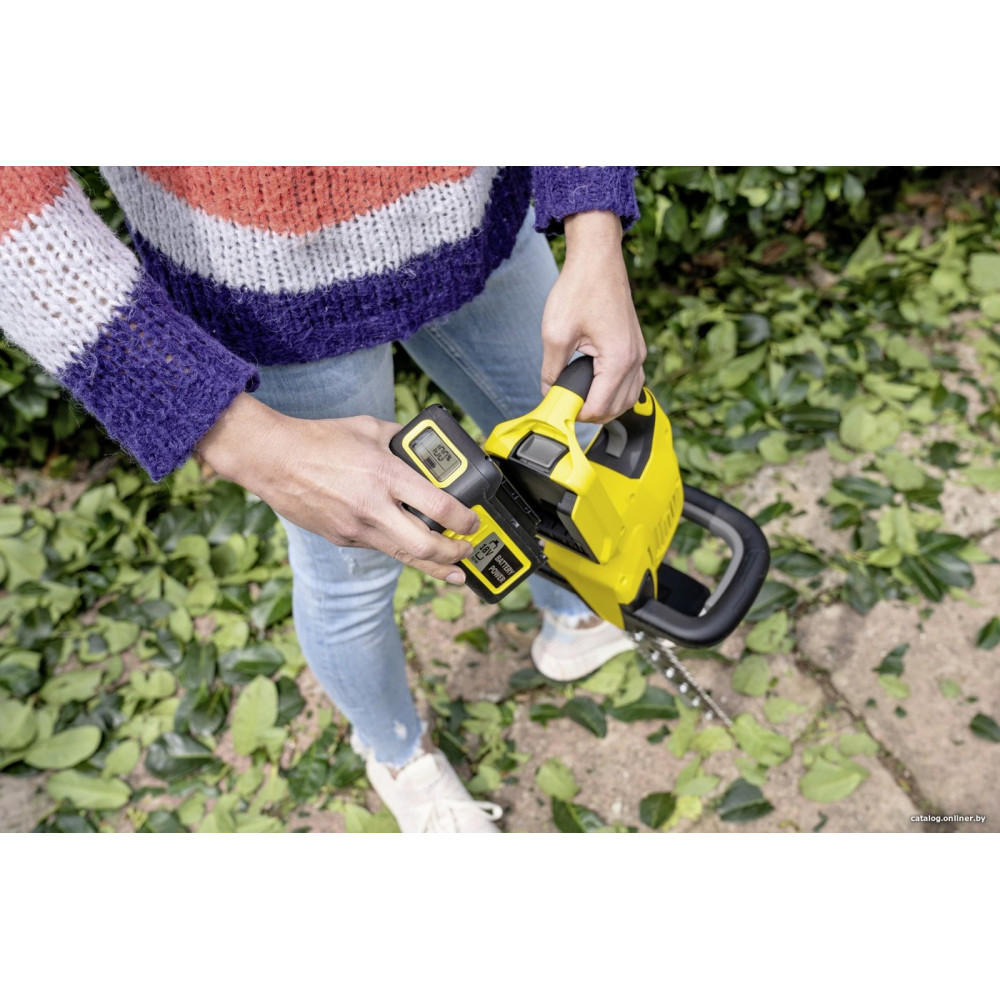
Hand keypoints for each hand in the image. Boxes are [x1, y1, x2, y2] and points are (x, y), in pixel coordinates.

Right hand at [196, 394, 479, 582]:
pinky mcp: (342, 538)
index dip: (464, 521)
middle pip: (425, 547)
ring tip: (453, 571)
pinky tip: (409, 547)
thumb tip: (424, 448)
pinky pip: (378, 546)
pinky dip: (398, 547)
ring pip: (403, 556)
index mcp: (385, 476)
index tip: (473, 523)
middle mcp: (373, 507)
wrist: (272, 459)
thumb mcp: (369, 428)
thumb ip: (401, 440)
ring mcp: (355, 528)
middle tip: (467, 551)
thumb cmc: (319, 439)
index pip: (439, 508)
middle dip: (453, 555)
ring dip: (432, 565)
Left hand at [540, 211, 646, 422]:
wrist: (597, 258)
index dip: (576, 414)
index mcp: (618, 359)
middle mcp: (634, 358)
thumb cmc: (579, 288)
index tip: (557, 409)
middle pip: (617, 408)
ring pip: (628, 398)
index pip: (599, 406)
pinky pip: (631, 381)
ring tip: (579, 400)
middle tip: (566, 406)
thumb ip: (551, 370)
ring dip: (606, 406)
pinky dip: (615, 392)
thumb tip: (549, 391)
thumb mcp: (555, 333)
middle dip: (591, 414)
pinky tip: (595, 387)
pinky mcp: (635, 346)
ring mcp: (638, 352)